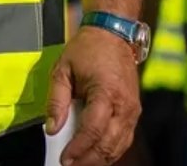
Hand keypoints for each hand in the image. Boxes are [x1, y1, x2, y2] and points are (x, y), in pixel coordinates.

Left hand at [45, 25, 140, 165]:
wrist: (113, 33)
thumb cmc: (88, 49)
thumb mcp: (63, 70)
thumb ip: (56, 101)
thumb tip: (51, 129)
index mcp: (106, 92)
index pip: (93, 130)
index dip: (78, 148)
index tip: (64, 160)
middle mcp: (124, 104)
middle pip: (109, 144)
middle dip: (88, 160)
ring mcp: (133, 109)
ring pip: (119, 145)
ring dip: (101, 159)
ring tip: (80, 164)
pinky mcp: (134, 111)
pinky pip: (124, 138)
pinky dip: (111, 151)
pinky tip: (96, 155)